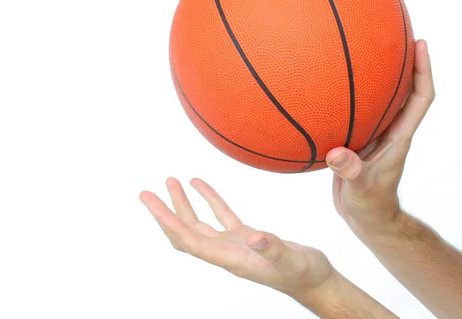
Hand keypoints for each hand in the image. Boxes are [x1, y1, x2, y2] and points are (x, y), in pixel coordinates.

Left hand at [139, 177, 332, 295]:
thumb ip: (274, 248)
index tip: (152, 204)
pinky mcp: (244, 236)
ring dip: (183, 204)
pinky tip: (198, 183)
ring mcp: (233, 244)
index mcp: (230, 259)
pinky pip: (220, 215)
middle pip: (185, 232)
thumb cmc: (306, 275)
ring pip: (199, 223)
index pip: (189, 240)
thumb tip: (255, 236)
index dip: (169, 222)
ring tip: (171, 180)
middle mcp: (225, 252)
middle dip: (164, 213)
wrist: (317, 281)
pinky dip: (208, 199)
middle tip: (145, 193)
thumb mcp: (293, 261)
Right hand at [327, 39, 434, 235]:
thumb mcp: (361, 190)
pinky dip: (346, 98)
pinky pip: (354, 112)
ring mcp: (374, 135)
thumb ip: (351, 172)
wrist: (366, 217)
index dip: (424, 71)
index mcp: (399, 137)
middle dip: (404, 62)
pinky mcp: (357, 141)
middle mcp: (390, 131)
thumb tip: (337, 153)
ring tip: (363, 50)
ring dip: (377, 76)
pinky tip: (325, 88)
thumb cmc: (370, 205)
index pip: (420, 99)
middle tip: (396, 34)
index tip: (421, 44)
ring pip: (380, 99)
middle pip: (404, 90)